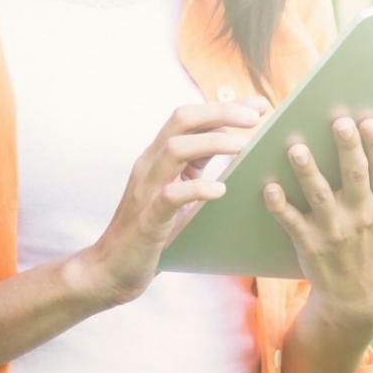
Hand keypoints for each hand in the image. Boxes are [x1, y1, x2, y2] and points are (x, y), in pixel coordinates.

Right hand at [69, 99, 268, 307]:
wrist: (113, 268)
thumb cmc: (153, 229)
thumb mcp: (179, 189)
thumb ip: (198, 165)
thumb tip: (234, 142)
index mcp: (158, 157)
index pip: (189, 117)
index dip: (224, 107)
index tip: (259, 104)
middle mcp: (150, 165)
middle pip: (181, 121)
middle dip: (220, 113)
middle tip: (255, 117)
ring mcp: (146, 190)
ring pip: (175, 150)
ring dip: (213, 142)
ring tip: (245, 146)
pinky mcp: (148, 219)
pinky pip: (170, 196)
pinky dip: (196, 189)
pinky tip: (220, 190)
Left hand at [262, 116, 372, 325]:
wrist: (361, 295)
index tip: (370, 123)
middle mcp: (361, 216)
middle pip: (354, 176)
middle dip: (347, 149)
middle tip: (339, 123)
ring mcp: (333, 230)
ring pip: (319, 195)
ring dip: (307, 172)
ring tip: (297, 149)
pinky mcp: (308, 242)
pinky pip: (291, 221)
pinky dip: (279, 206)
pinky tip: (269, 187)